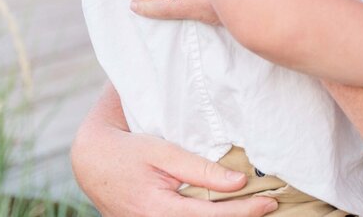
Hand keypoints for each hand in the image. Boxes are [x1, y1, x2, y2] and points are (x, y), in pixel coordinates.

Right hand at [70, 88, 276, 216]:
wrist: (92, 161)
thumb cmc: (128, 151)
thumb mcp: (163, 152)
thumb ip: (200, 169)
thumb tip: (239, 181)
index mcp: (160, 210)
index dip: (245, 211)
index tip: (269, 201)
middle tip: (271, 206)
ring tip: (253, 207)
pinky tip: (226, 209)